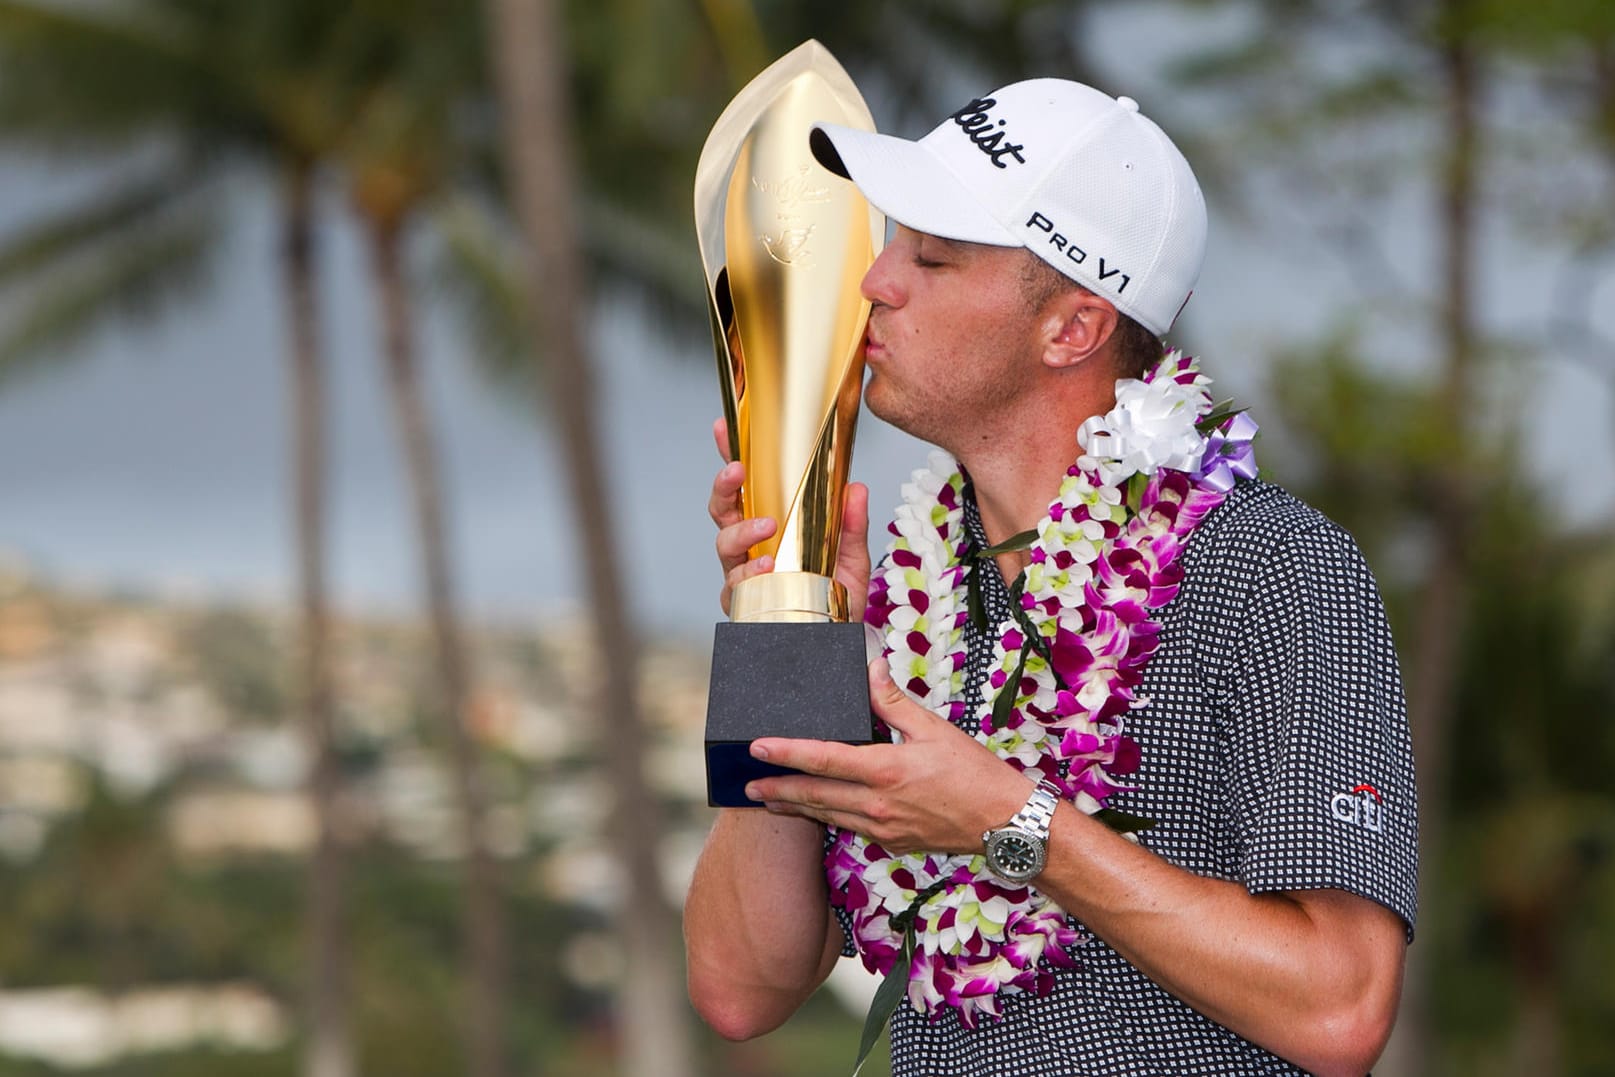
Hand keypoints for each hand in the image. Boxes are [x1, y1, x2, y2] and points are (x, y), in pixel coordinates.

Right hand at [708, 417, 871, 619]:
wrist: (839, 638)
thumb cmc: (837, 591)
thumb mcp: (852, 553)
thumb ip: (852, 522)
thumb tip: (856, 487)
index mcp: (770, 521)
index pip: (746, 485)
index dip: (732, 454)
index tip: (726, 427)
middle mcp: (750, 545)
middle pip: (722, 508)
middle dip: (724, 486)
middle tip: (738, 471)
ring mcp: (744, 573)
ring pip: (724, 543)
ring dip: (741, 530)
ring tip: (766, 525)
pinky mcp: (746, 603)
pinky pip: (735, 585)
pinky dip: (749, 574)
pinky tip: (765, 567)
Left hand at [741, 659, 1029, 855]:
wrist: (1003, 823)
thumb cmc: (973, 772)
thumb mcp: (933, 729)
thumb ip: (893, 701)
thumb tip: (870, 669)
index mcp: (885, 770)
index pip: (822, 759)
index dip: (786, 753)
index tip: (758, 748)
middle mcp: (877, 804)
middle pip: (814, 796)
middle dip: (777, 790)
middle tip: (747, 784)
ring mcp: (882, 828)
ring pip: (828, 816)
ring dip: (795, 808)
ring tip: (768, 801)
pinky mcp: (892, 841)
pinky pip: (850, 827)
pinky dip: (828, 817)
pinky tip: (816, 811)